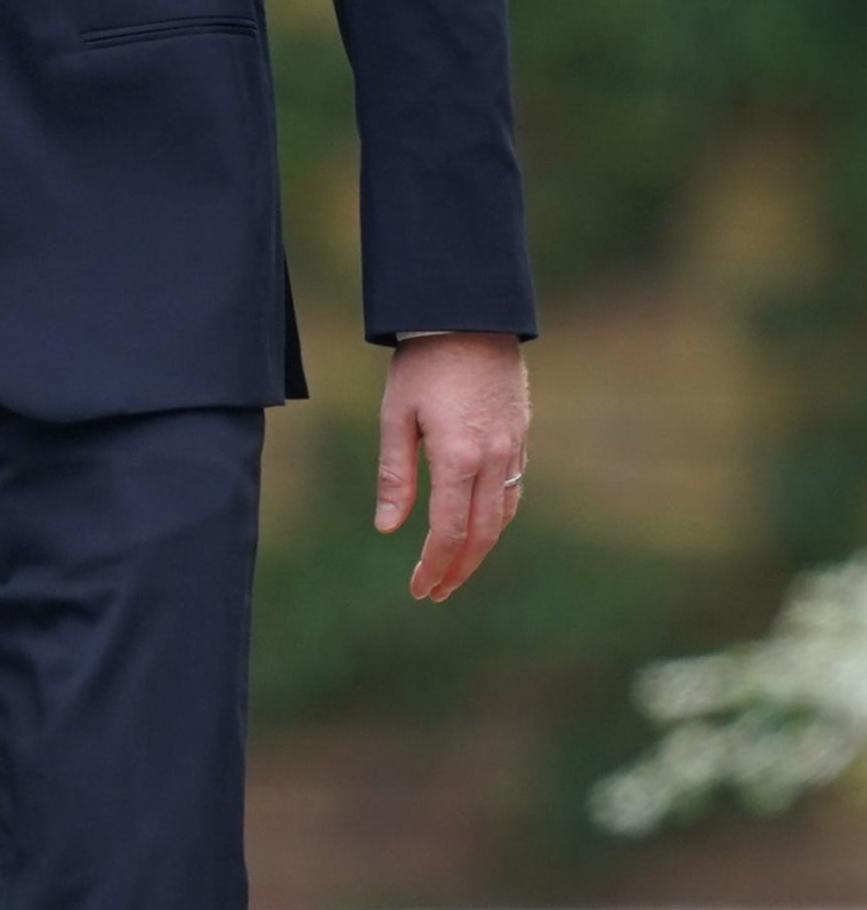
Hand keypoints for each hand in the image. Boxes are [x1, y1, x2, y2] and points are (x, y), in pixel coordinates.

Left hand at [374, 332, 529, 600]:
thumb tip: (388, 528)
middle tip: (436, 592)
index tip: (419, 590)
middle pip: (482, 534)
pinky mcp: (522, 436)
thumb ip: (394, 474)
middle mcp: (493, 459)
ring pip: (504, 516)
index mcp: (458, 457)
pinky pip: (515, 490)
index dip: (435, 566)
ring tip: (455, 569)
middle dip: (458, 568)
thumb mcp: (395, 415)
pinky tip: (481, 526)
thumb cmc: (422, 363)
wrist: (470, 317)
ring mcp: (514, 448)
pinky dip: (498, 518)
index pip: (449, 531)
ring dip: (481, 549)